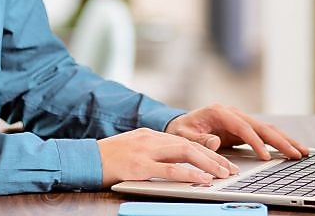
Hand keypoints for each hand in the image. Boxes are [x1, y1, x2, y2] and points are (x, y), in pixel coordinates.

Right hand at [98, 127, 236, 185]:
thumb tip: (174, 162)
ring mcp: (146, 151)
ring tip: (223, 175)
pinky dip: (189, 174)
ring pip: (186, 153)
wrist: (84, 158)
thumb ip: (153, 152)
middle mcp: (152, 139)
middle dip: (214, 157)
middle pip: (191, 145)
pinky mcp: (140, 166)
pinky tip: (202, 180)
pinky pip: (170, 169)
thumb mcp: (133, 149)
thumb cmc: (108, 158)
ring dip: (208, 164)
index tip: (222, 162)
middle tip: (230, 169)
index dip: (207, 151)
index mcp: (151, 135)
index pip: (186, 141)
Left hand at [165, 104, 307, 160]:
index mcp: (219, 112)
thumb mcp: (184, 135)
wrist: (180, 124)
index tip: (266, 157)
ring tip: (302, 151)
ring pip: (267, 129)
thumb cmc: (181, 130)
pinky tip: (292, 149)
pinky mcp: (244, 128)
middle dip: (280, 141)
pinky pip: (264, 135)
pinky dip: (279, 142)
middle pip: (261, 127)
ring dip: (285, 140)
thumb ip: (199, 139)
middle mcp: (233, 113)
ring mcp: (240, 120)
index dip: (256, 142)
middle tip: (297, 153)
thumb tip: (215, 142)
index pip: (243, 127)